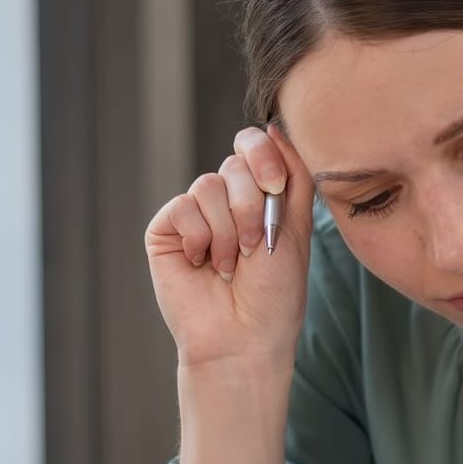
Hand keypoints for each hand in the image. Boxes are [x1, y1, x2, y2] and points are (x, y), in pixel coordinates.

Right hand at [144, 124, 314, 370]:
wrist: (243, 336)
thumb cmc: (274, 292)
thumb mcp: (295, 227)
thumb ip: (293, 175)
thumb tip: (274, 127)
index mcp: (258, 195)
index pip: (255, 145)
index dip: (263, 155)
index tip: (274, 187)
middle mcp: (226, 200)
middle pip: (235, 164)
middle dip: (249, 207)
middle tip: (254, 249)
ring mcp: (195, 214)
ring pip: (208, 185)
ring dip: (227, 231)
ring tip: (229, 266)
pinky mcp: (166, 230)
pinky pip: (182, 207)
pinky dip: (200, 237)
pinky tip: (203, 264)